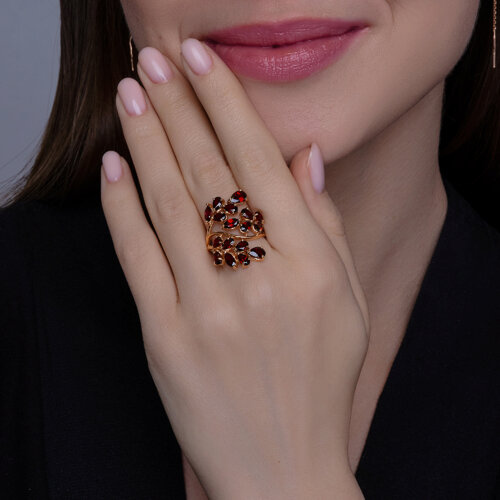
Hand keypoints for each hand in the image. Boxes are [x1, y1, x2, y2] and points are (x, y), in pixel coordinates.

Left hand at [100, 39, 368, 498]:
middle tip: (153, 61)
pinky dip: (121, 206)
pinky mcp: (165, 338)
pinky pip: (137, 256)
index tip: (202, 61)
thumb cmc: (320, 380)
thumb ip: (327, 224)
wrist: (282, 467)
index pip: (261, 162)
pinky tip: (114, 167)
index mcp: (312, 265)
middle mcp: (261, 279)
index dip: (226, 102)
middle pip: (210, 171)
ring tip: (130, 95)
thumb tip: (303, 156)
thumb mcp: (347, 302)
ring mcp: (207, 309)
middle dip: (177, 106)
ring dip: (146, 140)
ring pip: (169, 203)